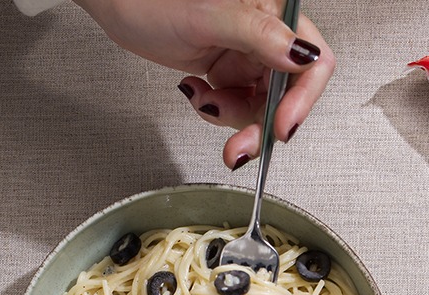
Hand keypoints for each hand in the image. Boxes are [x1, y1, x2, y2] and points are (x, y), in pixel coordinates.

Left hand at [73, 0, 335, 167]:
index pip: (313, 62)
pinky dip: (217, 110)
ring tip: (205, 103)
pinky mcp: (229, 70)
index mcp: (275, 11)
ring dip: (233, 118)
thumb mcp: (210, 14)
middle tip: (240, 146)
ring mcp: (248, 54)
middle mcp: (267, 34)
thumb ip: (261, 34)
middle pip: (287, 95)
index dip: (301, 100)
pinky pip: (238, 106)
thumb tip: (302, 55)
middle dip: (261, 123)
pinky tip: (197, 91)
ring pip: (262, 107)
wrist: (115, 1)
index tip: (282, 127)